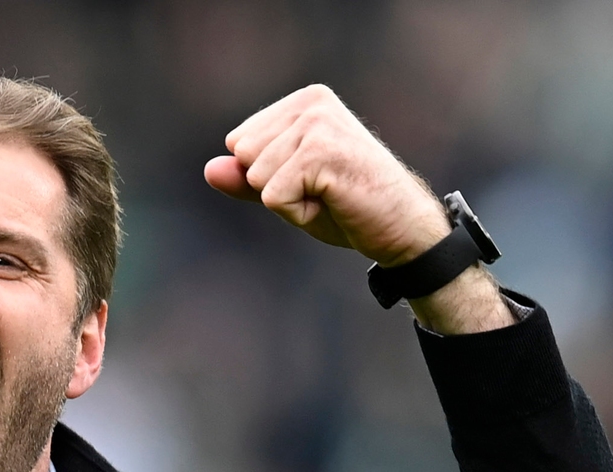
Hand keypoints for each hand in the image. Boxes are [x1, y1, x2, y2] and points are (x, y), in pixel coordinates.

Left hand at [203, 85, 511, 333]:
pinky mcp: (320, 152)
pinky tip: (334, 204)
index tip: (312, 181)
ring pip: (256, 178)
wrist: (402, 227)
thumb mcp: (287, 191)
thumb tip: (210, 169)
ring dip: (288, 202)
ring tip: (330, 196)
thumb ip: (246, 178)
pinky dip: (297, 213)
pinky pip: (271, 197)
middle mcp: (311, 104)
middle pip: (243, 158)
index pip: (239, 143)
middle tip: (323, 192)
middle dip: (274, 189)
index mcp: (304, 102)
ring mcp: (317, 125)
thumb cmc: (347, 207)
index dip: (267, 177)